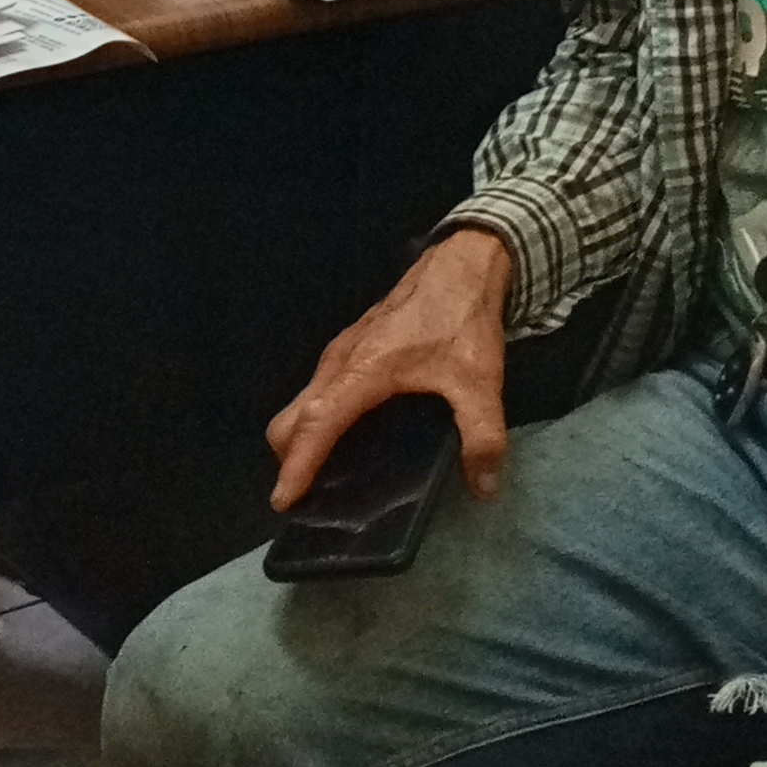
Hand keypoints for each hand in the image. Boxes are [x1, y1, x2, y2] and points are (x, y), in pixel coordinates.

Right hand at [270, 226, 515, 510]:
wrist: (463, 265)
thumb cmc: (463, 319)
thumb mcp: (481, 382)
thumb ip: (483, 436)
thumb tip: (484, 490)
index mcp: (363, 372)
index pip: (317, 425)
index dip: (298, 465)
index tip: (282, 500)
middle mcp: (339, 362)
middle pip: (291, 418)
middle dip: (290, 459)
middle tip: (311, 502)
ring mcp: (341, 353)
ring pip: (302, 404)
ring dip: (301, 440)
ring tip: (326, 479)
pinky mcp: (351, 348)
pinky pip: (318, 392)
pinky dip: (316, 421)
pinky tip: (348, 440)